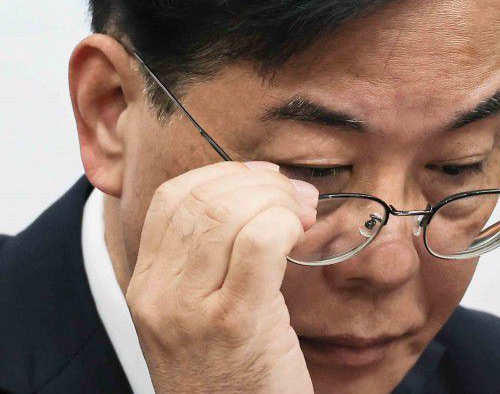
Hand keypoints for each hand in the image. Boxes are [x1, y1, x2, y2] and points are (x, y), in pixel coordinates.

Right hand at [125, 161, 317, 392]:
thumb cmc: (228, 374)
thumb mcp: (198, 313)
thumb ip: (210, 260)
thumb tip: (254, 196)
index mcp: (147, 284)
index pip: (173, 199)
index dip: (223, 175)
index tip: (263, 181)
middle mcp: (158, 293)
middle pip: (201, 199)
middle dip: (258, 183)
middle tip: (296, 196)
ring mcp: (191, 308)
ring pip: (228, 213)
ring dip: (277, 199)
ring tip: (302, 214)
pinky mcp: (235, 322)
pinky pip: (259, 243)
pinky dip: (284, 223)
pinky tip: (298, 235)